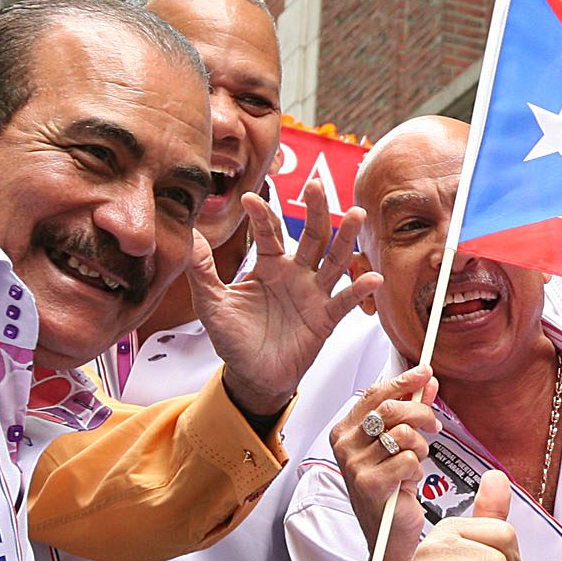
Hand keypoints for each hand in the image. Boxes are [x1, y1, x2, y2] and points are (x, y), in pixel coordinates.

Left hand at [197, 196, 380, 417]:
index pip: (269, 232)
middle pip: (311, 235)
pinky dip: (359, 289)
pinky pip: (345, 301)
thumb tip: (189, 236)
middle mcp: (296, 273)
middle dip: (316, 210)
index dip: (262, 215)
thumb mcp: (212, 303)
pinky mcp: (325, 318)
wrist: (252, 375)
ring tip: (355, 215)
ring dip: (345, 238)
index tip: (249, 199)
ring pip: (333, 260)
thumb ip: (202, 270)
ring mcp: (313, 293)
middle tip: (316, 185)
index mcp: (269, 265)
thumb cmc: (234, 338)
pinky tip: (372, 277)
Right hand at [331, 370, 437, 560]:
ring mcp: (355, 465)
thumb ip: (411, 411)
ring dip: (420, 447)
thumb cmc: (390, 491)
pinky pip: (409, 459)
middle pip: (390, 408)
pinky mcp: (370, 484)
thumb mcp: (399, 446)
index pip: (373, 393)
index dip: (403, 380)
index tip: (424, 373)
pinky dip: (417, 468)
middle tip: (433, 424)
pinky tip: (408, 480)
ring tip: (415, 461)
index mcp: (345, 432)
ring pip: (403, 433)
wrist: (389, 536)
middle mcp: (345, 446)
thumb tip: (426, 383)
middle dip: (421, 413)